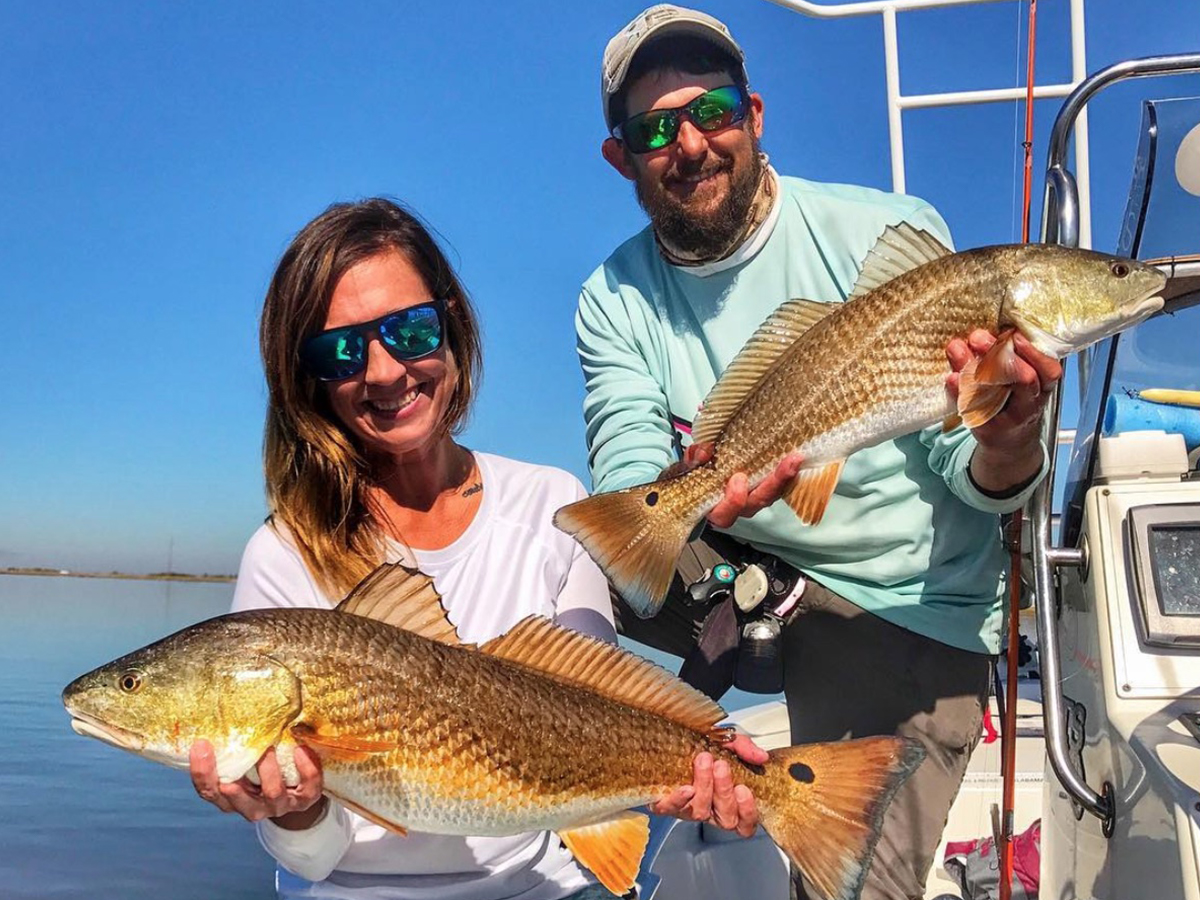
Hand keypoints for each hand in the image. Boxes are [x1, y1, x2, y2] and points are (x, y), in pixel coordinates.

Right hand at [189, 740, 324, 827]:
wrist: (296, 791)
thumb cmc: (261, 769)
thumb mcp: (243, 760)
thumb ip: (231, 746)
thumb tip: (215, 710)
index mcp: (229, 797)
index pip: (208, 791)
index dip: (202, 771)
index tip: (200, 744)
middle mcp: (252, 807)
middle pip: (236, 801)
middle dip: (235, 783)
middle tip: (238, 756)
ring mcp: (279, 805)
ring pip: (272, 794)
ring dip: (269, 771)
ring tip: (269, 747)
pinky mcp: (305, 800)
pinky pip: (308, 789)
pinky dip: (306, 770)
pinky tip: (301, 750)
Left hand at [648, 734, 765, 837]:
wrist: (671, 738)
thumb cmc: (702, 746)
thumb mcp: (728, 743)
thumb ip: (745, 749)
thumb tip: (761, 757)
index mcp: (729, 801)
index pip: (745, 823)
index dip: (747, 811)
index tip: (744, 788)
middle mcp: (710, 810)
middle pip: (725, 818)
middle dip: (724, 790)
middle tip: (721, 765)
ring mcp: (689, 810)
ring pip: (701, 812)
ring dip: (705, 786)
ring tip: (704, 761)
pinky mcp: (666, 804)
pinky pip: (671, 809)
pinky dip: (679, 800)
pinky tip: (685, 788)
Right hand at [666, 443, 803, 529]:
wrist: (692, 482)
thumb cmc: (690, 480)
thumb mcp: (685, 470)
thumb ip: (693, 461)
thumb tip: (705, 450)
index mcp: (714, 508)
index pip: (725, 513)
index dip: (734, 500)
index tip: (738, 479)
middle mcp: (737, 507)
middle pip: (757, 502)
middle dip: (774, 484)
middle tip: (788, 462)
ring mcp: (751, 496)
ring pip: (770, 494)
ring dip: (785, 477)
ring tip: (795, 458)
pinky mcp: (762, 485)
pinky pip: (777, 484)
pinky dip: (786, 472)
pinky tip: (795, 456)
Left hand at [946, 329, 1061, 492]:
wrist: (1007, 439)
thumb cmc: (1014, 400)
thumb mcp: (1020, 376)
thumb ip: (1008, 354)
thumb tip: (986, 328)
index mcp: (1042, 387)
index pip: (1049, 371)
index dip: (1033, 352)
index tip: (1014, 334)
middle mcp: (1029, 404)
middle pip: (1025, 380)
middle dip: (1001, 356)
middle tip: (978, 337)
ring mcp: (1007, 418)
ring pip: (995, 394)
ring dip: (974, 369)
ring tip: (956, 349)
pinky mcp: (984, 427)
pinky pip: (971, 409)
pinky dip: (958, 391)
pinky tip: (949, 377)